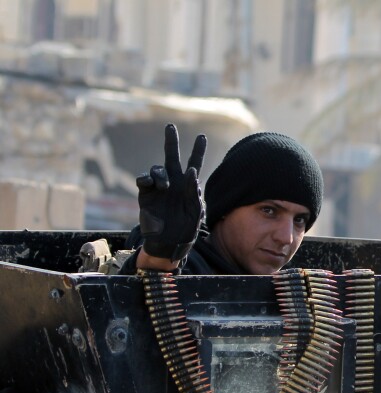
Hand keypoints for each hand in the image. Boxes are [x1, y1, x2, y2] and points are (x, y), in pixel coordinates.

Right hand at [136, 124, 206, 262]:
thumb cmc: (186, 229)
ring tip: (165, 186)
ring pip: (157, 168)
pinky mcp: (145, 194)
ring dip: (161, 174)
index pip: (194, 163)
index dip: (198, 150)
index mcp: (189, 185)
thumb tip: (191, 171)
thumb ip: (194, 190)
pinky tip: (152, 184)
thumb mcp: (196, 210)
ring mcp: (158, 188)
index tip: (202, 136)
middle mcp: (173, 182)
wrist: (169, 243)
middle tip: (171, 127)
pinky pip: (143, 179)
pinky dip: (147, 179)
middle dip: (171, 141)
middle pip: (171, 157)